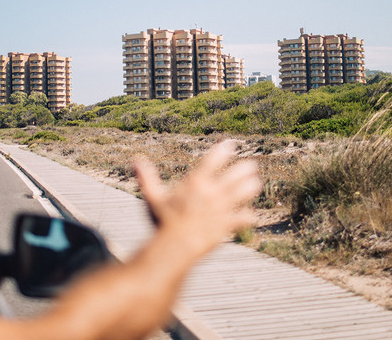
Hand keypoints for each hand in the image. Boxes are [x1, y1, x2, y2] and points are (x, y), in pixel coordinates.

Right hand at [133, 139, 261, 258]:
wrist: (175, 247)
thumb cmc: (162, 222)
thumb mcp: (152, 197)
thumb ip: (147, 177)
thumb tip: (135, 160)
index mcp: (195, 182)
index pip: (213, 160)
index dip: (224, 150)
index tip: (231, 144)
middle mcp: (212, 192)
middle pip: (235, 174)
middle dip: (245, 169)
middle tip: (251, 166)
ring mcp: (222, 208)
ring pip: (244, 192)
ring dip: (251, 187)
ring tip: (256, 183)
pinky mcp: (227, 224)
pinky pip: (243, 218)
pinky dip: (248, 217)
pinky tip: (252, 216)